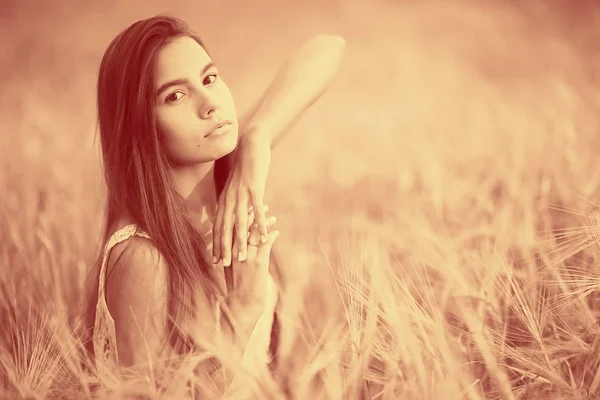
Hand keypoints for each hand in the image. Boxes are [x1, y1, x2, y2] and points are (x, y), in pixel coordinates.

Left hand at [213, 134, 271, 266]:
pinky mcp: (254, 188)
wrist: (251, 145)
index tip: (217, 261)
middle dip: (225, 248)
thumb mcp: (239, 187)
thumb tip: (239, 216)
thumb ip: (237, 202)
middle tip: (225, 266)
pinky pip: (257, 209)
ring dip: (241, 241)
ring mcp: (241, 194)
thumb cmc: (246, 167)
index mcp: (225, 200)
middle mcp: (229, 199)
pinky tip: (264, 235)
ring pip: (239, 222)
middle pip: (225, 228)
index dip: (217, 244)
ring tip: (243, 257)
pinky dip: (260, 223)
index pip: (219, 226)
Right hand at [224, 208, 278, 309]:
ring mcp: (246, 257)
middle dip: (255, 214)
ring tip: (273, 217)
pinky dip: (272, 236)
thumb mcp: (231, 269)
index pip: (233, 227)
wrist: (241, 305)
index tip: (248, 206)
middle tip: (263, 205)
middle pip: (245, 226)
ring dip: (266, 224)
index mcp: (227, 251)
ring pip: (257, 233)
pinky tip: (277, 231)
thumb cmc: (237, 288)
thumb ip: (233, 254)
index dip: (242, 215)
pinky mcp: (258, 263)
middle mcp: (235, 251)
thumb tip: (238, 243)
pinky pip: (266, 244)